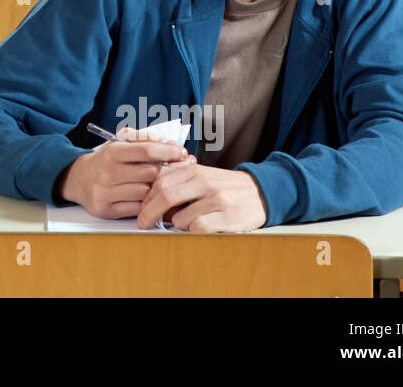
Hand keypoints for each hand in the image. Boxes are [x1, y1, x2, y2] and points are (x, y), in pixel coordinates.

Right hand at [56, 127, 188, 218]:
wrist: (79, 178)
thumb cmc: (106, 160)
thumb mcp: (120, 142)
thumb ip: (144, 139)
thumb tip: (169, 144)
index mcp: (112, 152)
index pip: (147, 151)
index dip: (169, 152)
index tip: (182, 153)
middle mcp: (108, 172)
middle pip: (150, 173)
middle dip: (168, 171)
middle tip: (180, 169)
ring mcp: (106, 192)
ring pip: (146, 193)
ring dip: (157, 189)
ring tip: (163, 184)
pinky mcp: (107, 209)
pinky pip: (138, 209)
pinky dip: (148, 204)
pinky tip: (151, 198)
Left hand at [137, 160, 268, 232]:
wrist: (261, 192)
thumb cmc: (226, 187)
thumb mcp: (202, 176)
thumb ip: (179, 182)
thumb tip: (152, 199)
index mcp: (195, 170)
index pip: (160, 181)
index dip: (147, 197)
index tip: (141, 209)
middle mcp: (205, 182)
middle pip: (165, 195)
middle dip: (150, 212)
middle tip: (144, 223)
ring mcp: (217, 199)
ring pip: (181, 216)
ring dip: (177, 224)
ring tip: (187, 222)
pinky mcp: (228, 217)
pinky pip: (199, 228)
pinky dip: (193, 232)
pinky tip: (200, 227)